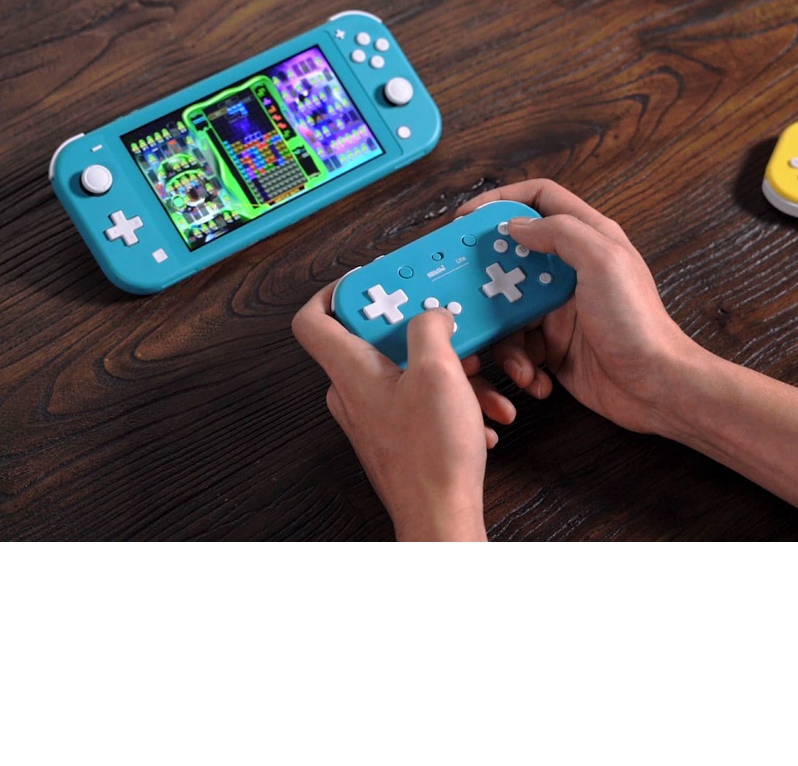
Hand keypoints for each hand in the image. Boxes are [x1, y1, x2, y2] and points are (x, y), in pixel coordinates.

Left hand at [292, 283, 517, 539]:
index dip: (334, 292)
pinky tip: (483, 416)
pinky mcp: (395, 436)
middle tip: (451, 329)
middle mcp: (354, 393)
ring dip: (451, 372)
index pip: (313, 319)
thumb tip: (431, 314)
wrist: (441, 517)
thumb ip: (430, 327)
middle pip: (376, 341)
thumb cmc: (432, 455)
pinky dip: (451, 401)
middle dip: (424, 335)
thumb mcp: (438, 371)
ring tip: (483, 385)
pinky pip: (419, 401)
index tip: (368, 281)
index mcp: (350, 371)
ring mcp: (373, 416)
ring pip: (407, 372)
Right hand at [455, 179, 699, 435]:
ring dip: (506, 337)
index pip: (540, 198)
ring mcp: (559, 308)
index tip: (467, 218)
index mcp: (588, 238)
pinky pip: (518, 346)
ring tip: (520, 360)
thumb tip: (516, 225)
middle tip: (463, 290)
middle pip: (513, 255)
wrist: (655, 387)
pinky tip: (536, 377)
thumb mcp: (602, 261)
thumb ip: (560, 233)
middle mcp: (570, 269)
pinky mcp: (553, 345)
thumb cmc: (636, 321)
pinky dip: (520, 364)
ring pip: (508, 306)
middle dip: (487, 275)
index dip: (502, 200)